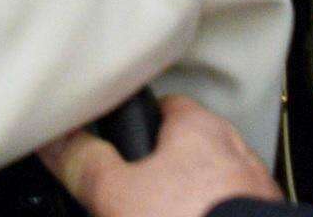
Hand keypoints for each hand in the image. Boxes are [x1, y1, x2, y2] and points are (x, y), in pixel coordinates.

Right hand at [43, 95, 277, 216]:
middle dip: (169, 169)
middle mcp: (237, 151)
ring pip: (217, 184)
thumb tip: (54, 140)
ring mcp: (259, 191)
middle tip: (141, 194)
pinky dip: (214, 214)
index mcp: (199, 127)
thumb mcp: (114, 191)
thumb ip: (83, 161)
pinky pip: (233, 210)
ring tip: (168, 214)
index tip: (124, 144)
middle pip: (193, 149)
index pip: (166, 107)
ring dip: (197, 197)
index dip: (140, 126)